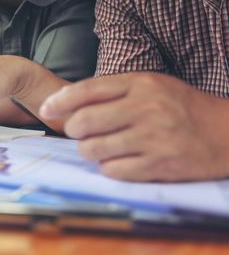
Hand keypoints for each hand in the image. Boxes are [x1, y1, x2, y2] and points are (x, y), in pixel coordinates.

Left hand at [40, 73, 228, 181]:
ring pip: (94, 149)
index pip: (87, 90)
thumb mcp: (151, 85)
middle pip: (84, 122)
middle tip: (78, 132)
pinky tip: (117, 161)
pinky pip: (113, 170)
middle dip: (72, 130)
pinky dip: (108, 167)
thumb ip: (113, 90)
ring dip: (88, 151)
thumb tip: (67, 100)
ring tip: (98, 147)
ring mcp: (153, 138)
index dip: (60, 101)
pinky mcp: (160, 165)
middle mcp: (145, 108)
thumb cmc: (181, 106)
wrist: (227, 132)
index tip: (45, 109)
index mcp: (140, 84)